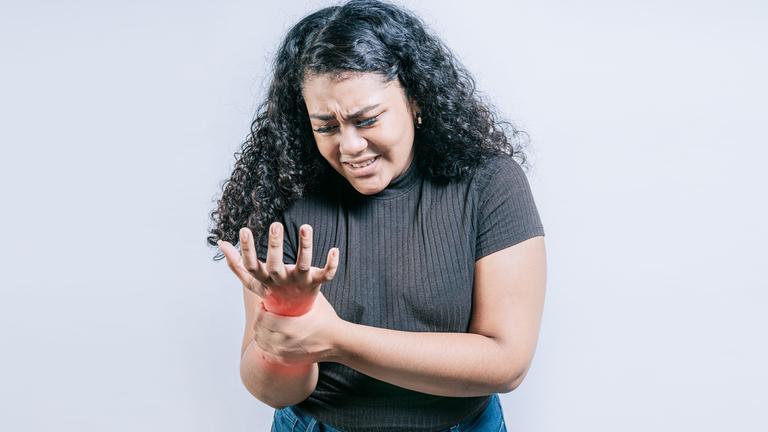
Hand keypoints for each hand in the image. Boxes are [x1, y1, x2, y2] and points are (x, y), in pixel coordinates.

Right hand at [217, 222, 339, 315]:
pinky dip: (332, 264)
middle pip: (275, 265)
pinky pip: (326, 274)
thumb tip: (221, 243)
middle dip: (275, 245)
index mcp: (264, 279)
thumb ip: (236, 263)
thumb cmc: (270, 290)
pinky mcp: (316, 282)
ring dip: (305, 246)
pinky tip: (334, 249)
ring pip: (303, 265)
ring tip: (306, 226)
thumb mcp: (252, 279)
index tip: (243, 230)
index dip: (246, 250)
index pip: (251, 266)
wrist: (291, 314)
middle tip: (275, 224)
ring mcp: (299, 282)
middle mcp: (281, 280)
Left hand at [252, 290, 342, 364]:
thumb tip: (290, 275)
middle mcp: (284, 342)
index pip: (262, 319)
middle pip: (259, 330)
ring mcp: (284, 353)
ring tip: (265, 324)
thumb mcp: (314, 302)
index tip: (263, 304)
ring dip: (260, 332)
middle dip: (259, 320)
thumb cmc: (327, 320)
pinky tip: (268, 338)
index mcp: (289, 327)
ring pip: (260, 342)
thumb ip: (301, 291)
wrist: (337, 342)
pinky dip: (264, 345)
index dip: (260, 310)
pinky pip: (265, 353)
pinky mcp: (285, 360)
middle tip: (263, 312)